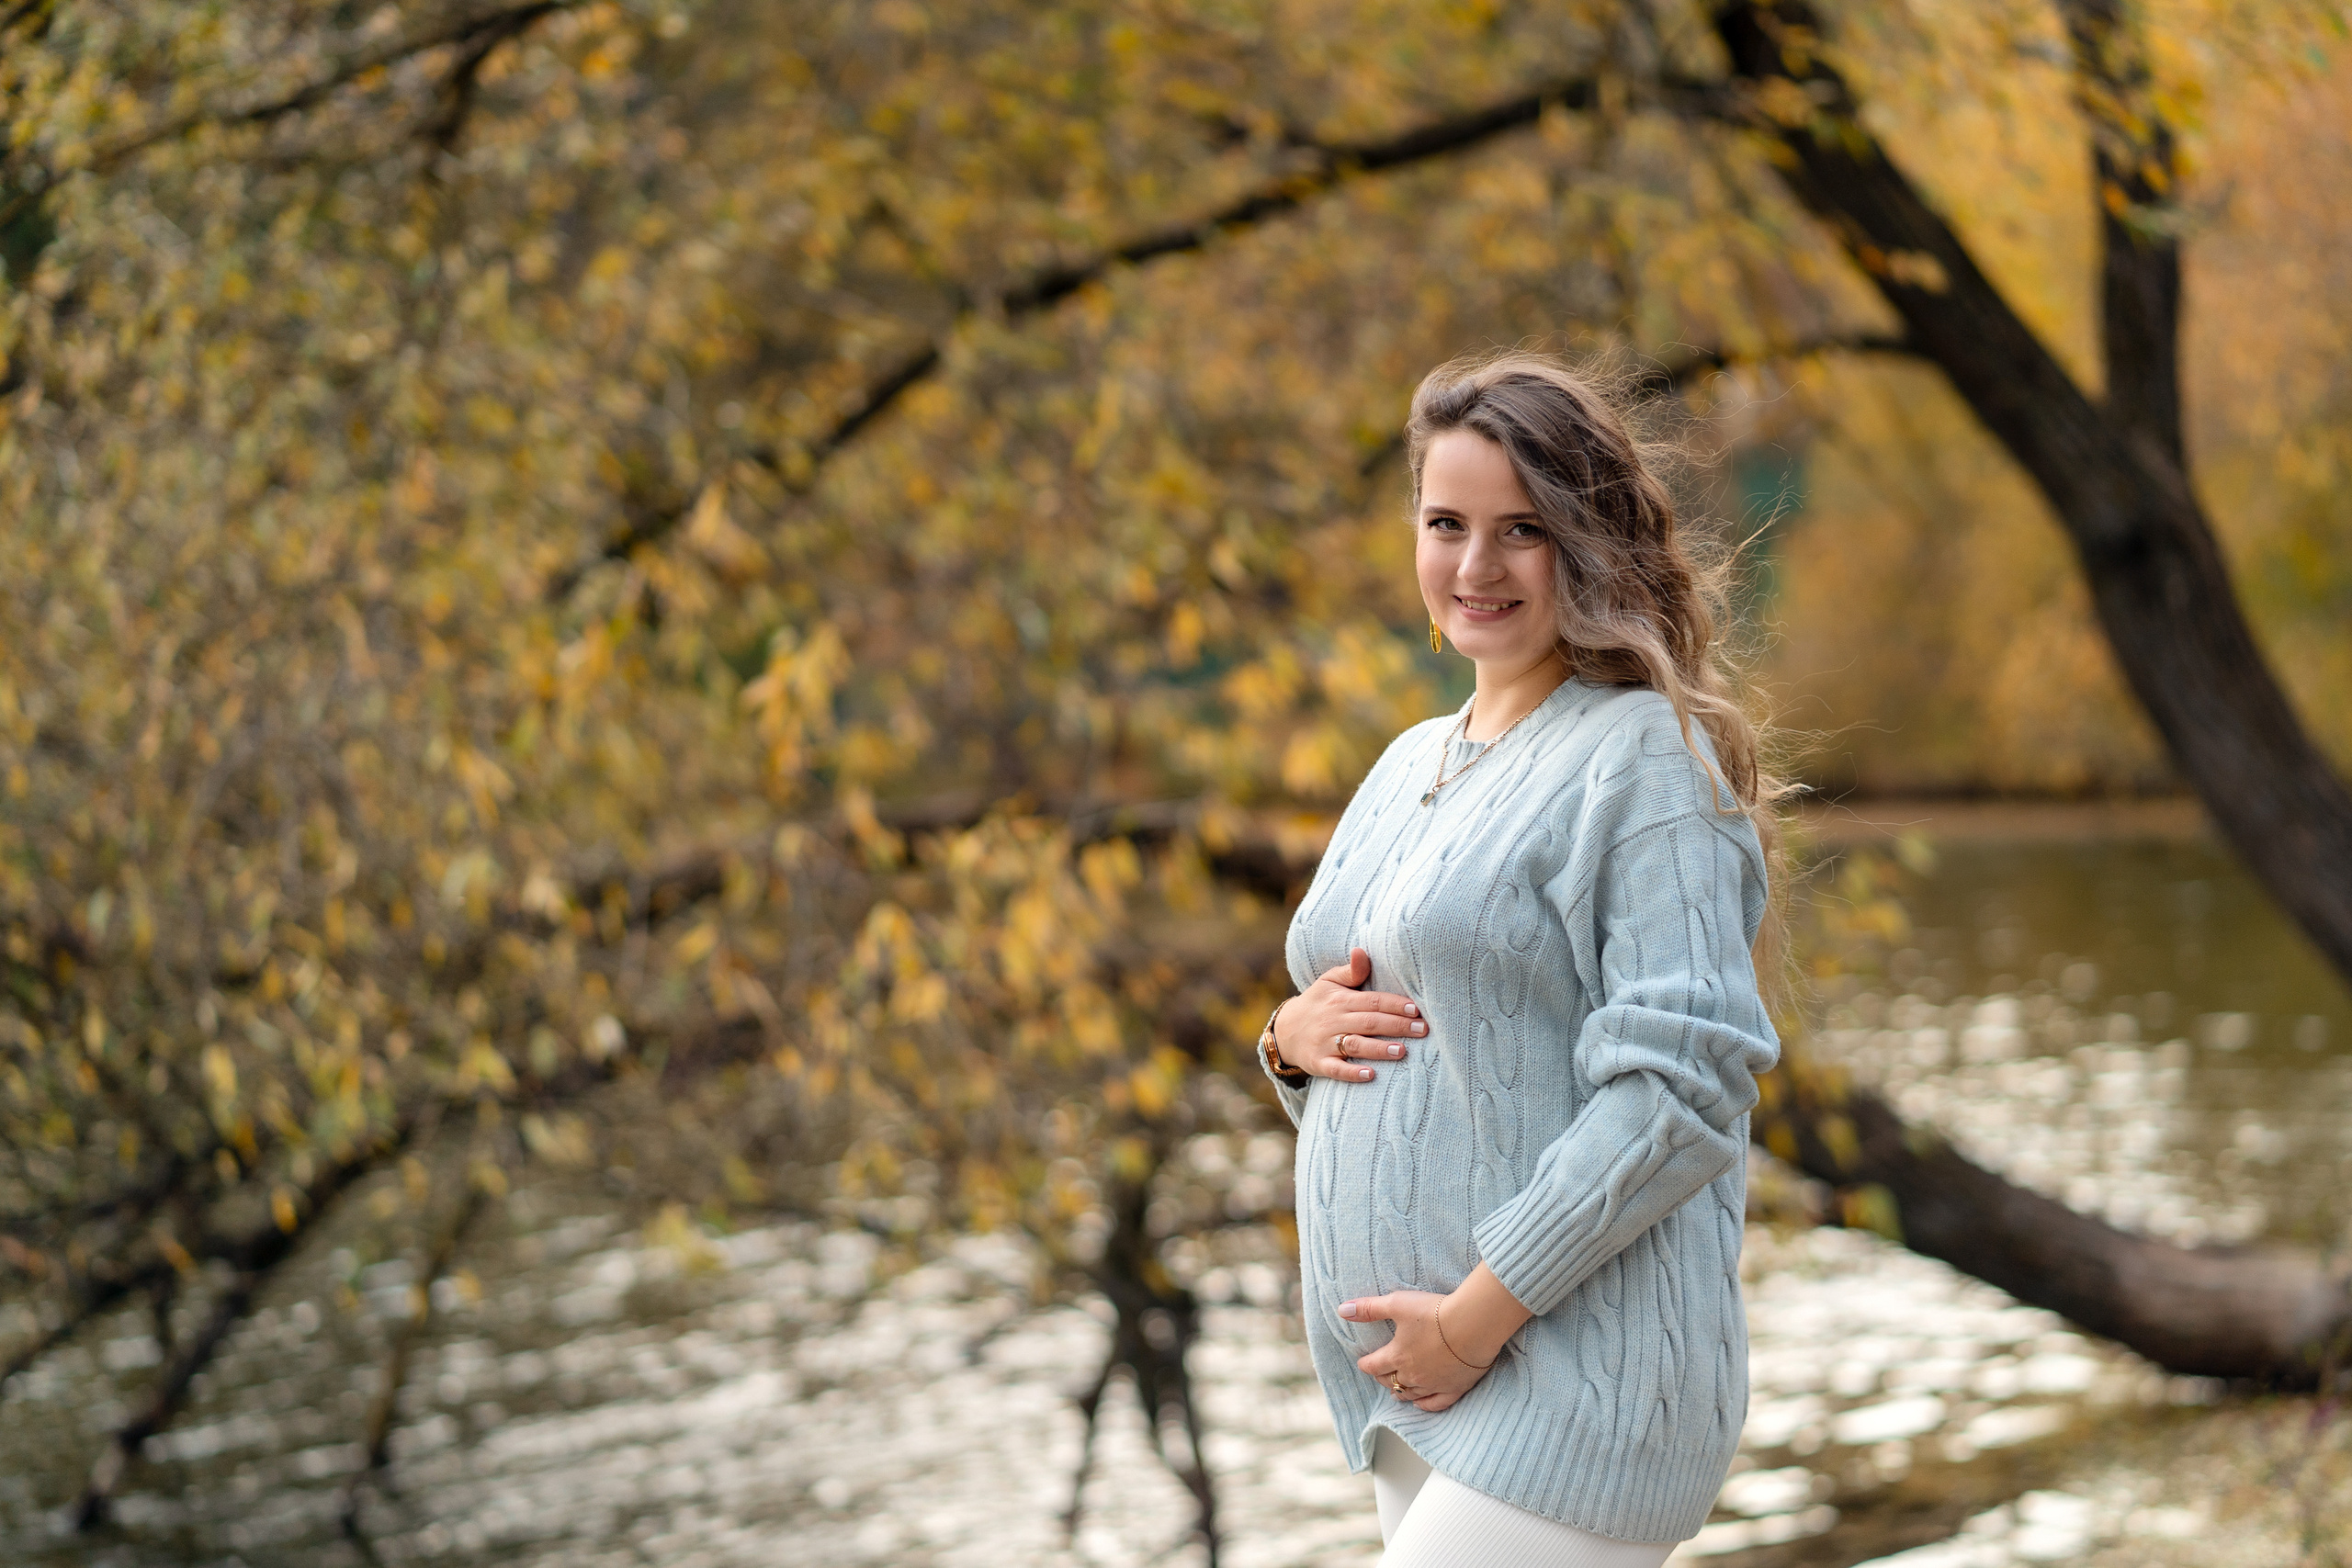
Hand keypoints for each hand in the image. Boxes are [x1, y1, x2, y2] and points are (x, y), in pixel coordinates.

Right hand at [1272, 947, 1425, 1082]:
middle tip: (1422, 1029)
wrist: (1284, 1030)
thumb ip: (1350, 970)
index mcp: (1340, 1000)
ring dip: (1378, 1049)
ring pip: (1354, 1045)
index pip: (1372, 1001)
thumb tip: (1362, 951)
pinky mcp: (1318, 1063)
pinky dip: (1351, 1072)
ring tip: (1401, 1051)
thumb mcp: (1328, 982)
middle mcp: (1334, 1020)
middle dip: (1396, 1025)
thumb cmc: (1317, 1003)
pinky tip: (1369, 1075)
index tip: (1416, 1009)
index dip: (1394, 1004)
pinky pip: (1335, 1068)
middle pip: (1369, 1022)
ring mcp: (1325, 1043)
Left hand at [1345, 1265, 1530, 1411]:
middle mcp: (1412, 1375)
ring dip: (1400, 1391)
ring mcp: (1433, 1384)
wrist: (1473, 1325)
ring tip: (1395, 1389)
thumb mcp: (1397, 1304)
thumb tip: (1342, 1310)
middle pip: (1390, 1381)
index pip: (1373, 1365)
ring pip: (1410, 1394)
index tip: (1363, 1362)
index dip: (1366, 1363)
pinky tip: (1419, 1403)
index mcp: (1396, 1356)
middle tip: (1380, 1372)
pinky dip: (1425, 1405)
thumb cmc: (1435, 1312)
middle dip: (1382, 1376)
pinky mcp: (1454, 1388)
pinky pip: (1436, 1404)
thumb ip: (1369, 1308)